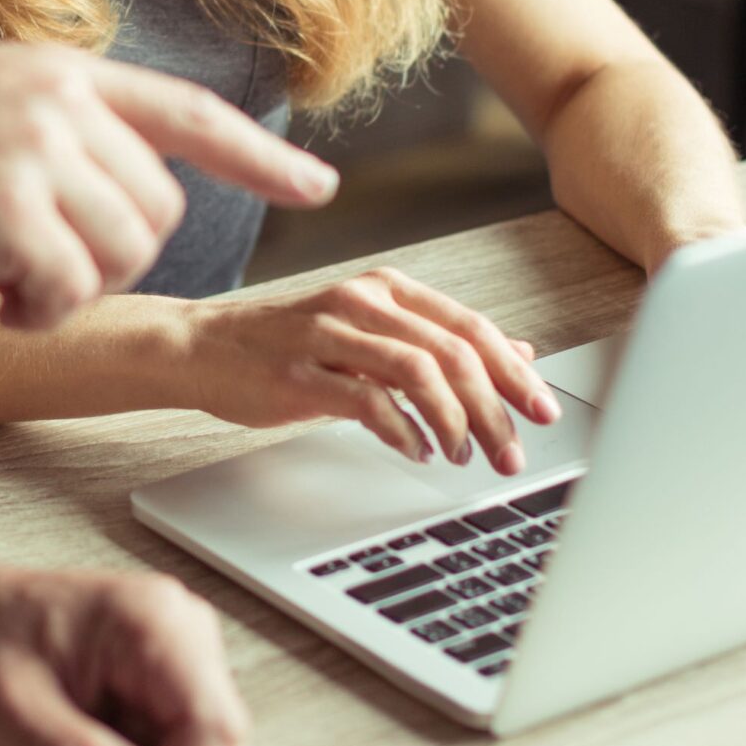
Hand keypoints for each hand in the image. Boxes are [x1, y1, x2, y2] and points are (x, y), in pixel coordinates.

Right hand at [0, 43, 337, 330]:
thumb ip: (52, 126)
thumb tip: (116, 184)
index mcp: (63, 73)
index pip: (189, 114)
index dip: (258, 158)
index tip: (317, 188)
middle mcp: (63, 102)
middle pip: (159, 215)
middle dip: (115, 260)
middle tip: (41, 267)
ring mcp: (37, 149)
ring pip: (124, 256)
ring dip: (75, 291)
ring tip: (8, 280)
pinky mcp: (6, 206)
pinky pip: (69, 290)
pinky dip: (38, 313)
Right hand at [178, 267, 558, 471]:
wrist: (202, 347)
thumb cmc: (288, 345)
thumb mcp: (371, 334)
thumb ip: (438, 342)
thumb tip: (517, 354)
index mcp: (387, 289)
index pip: (470, 328)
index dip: (514, 373)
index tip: (543, 411)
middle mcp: (363, 302)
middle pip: (453, 352)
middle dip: (494, 408)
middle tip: (512, 451)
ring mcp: (330, 334)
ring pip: (418, 372)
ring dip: (453, 422)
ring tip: (463, 456)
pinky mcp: (301, 371)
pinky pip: (367, 401)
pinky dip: (402, 430)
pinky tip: (415, 450)